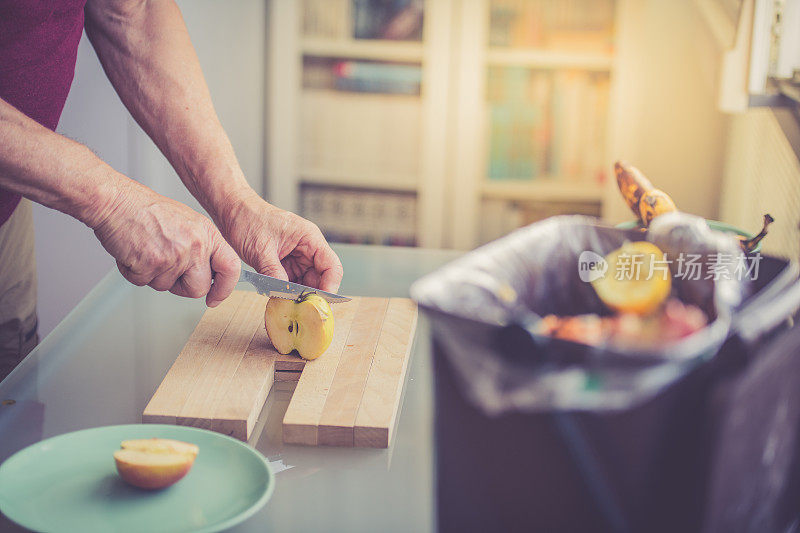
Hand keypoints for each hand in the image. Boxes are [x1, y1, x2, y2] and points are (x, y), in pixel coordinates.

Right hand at [92, 183, 240, 306]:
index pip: (231, 267)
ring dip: (153, 276)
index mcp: (208, 234)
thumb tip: (208, 274)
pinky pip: (144, 283)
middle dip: (182, 287)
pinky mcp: (151, 264)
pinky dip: (135, 272)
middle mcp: (195, 245)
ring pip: (167, 287)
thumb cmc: (147, 211)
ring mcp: (174, 256)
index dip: (224, 288)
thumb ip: (201, 248)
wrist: (116, 202)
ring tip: (147, 250)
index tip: (215, 298)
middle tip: (167, 270)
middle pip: (198, 288)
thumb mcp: (188, 223)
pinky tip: (134, 252)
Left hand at [219, 190, 342, 292]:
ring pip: (306, 282)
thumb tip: (284, 294)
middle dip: (311, 294)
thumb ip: (273, 273)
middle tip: (298, 309)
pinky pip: (292, 282)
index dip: (330, 286)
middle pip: (320, 277)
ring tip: (285, 304)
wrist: (232, 211)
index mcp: (309, 238)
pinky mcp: (285, 263)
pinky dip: (286, 291)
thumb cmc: (248, 219)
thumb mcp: (260, 249)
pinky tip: (277, 298)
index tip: (319, 303)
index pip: (331, 266)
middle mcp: (307, 248)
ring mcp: (297, 256)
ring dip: (297, 294)